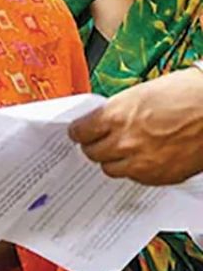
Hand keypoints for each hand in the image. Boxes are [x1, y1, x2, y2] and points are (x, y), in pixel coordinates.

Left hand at [69, 67, 202, 185]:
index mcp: (116, 116)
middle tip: (101, 141)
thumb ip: (118, 111)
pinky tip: (146, 158)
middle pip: (92, 153)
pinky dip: (137, 170)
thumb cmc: (190, 93)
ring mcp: (142, 162)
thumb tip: (104, 121)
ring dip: (114, 160)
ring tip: (126, 150)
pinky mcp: (159, 176)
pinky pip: (136, 178)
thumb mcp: (143, 92)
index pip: (79, 132)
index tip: (80, 132)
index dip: (80, 131)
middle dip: (95, 146)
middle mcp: (125, 142)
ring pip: (111, 169)